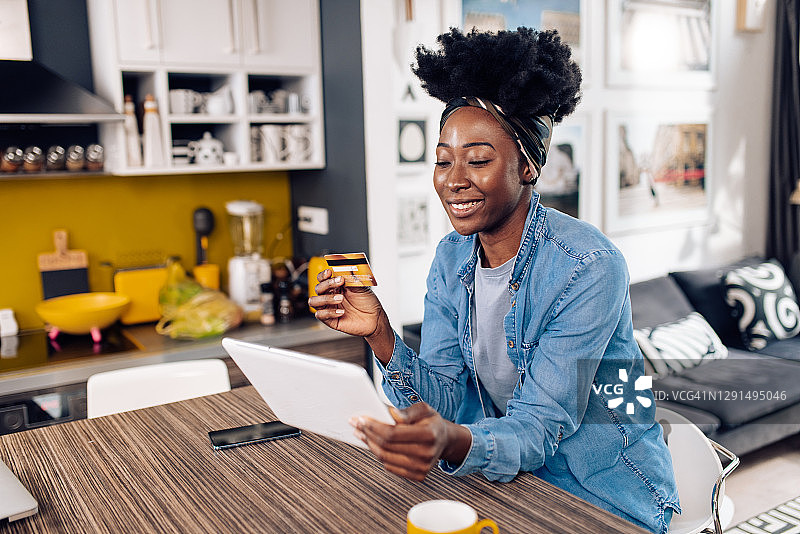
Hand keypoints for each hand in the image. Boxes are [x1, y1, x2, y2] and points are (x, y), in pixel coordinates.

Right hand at [308, 268, 384, 336]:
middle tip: (340, 282)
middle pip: (318, 288)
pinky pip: (320, 315)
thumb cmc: (368, 302)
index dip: (323, 275)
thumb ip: (351, 277)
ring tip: (340, 298)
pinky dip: (329, 313)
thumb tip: (344, 267)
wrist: (375, 318)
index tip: (330, 272)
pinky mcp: (330, 320)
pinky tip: (341, 312)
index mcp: (336, 286)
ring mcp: (329, 308)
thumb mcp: (361, 286)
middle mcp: (330, 296)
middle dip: (327, 284)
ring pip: (314, 301)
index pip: (322, 278)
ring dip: (326, 298)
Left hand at [349, 403, 471, 480]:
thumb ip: (407, 411)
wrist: (444, 440)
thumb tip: (391, 414)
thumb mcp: (424, 409)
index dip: (374, 426)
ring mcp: (422, 468)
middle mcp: (427, 454)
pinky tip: (372, 443)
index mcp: (429, 435)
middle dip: (367, 433)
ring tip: (361, 432)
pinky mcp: (417, 476)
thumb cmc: (431, 422)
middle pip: (386, 446)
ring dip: (369, 444)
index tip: (361, 419)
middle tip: (356, 423)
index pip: (393, 433)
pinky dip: (378, 454)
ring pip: (385, 458)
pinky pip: (389, 466)